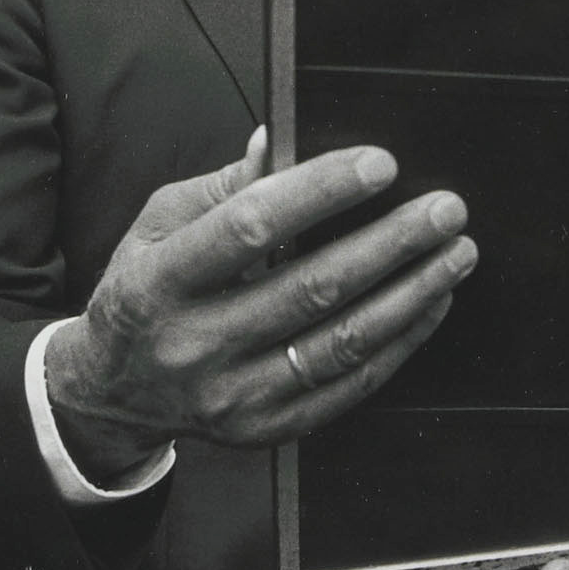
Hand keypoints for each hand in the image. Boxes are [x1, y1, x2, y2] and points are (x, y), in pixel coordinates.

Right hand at [45, 128, 476, 477]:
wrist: (112, 391)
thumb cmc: (143, 292)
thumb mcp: (158, 226)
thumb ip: (223, 186)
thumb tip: (279, 140)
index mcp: (160, 283)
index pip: (248, 229)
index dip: (319, 192)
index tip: (379, 164)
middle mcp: (195, 345)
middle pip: (310, 289)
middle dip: (390, 243)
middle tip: (444, 210)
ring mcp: (234, 396)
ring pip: (342, 343)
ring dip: (411, 294)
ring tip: (455, 253)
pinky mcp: (267, 429)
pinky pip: (349, 386)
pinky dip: (401, 343)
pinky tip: (431, 303)